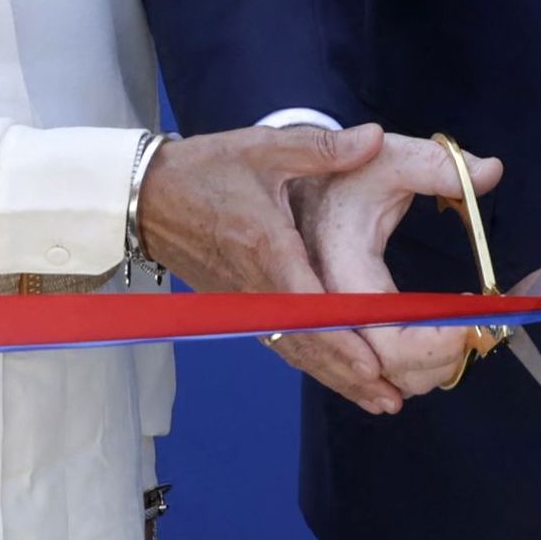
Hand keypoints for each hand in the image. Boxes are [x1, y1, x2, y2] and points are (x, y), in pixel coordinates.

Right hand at [138, 123, 484, 415]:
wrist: (147, 196)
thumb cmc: (205, 170)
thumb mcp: (264, 149)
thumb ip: (323, 148)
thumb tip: (374, 138)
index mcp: (268, 249)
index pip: (310, 307)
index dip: (342, 340)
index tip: (374, 365)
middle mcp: (257, 287)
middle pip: (308, 344)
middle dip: (350, 375)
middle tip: (393, 400)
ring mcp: (246, 303)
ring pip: (295, 350)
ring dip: (336, 377)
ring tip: (379, 401)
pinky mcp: (240, 306)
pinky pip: (280, 343)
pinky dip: (312, 363)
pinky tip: (337, 377)